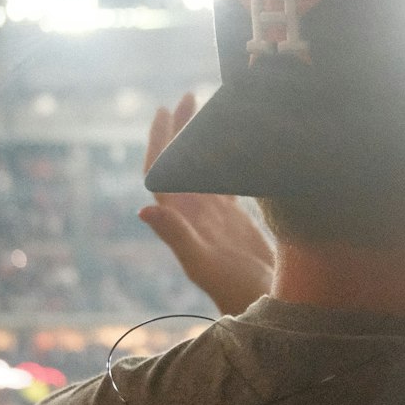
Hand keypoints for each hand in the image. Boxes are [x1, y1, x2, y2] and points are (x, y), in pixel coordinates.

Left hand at [139, 94, 275, 315]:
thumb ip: (175, 236)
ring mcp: (212, 215)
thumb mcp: (203, 265)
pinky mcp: (234, 219)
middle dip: (179, 130)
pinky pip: (224, 179)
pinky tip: (237, 140)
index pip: (159, 172)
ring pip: (201, 168)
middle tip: (189, 97)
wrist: (261, 308)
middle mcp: (192, 213)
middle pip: (179, 163)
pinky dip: (227, 157)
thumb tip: (142, 210)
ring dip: (201, 140)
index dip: (158, 140)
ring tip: (210, 110)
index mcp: (180, 219)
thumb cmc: (233, 291)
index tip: (163, 110)